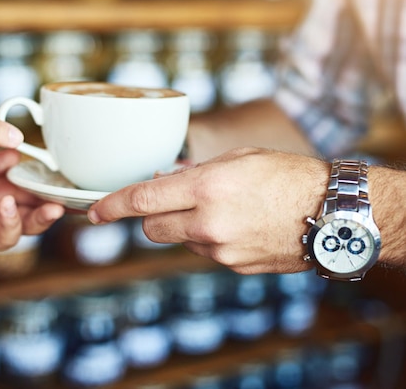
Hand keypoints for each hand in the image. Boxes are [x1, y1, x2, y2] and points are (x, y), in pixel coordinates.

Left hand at [0, 150, 64, 263]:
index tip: (66, 189)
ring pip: (10, 237)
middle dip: (45, 216)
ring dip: (13, 222)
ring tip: (6, 203)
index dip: (54, 195)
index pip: (37, 197)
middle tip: (54, 207)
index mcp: (8, 193)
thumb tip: (15, 153)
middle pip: (32, 221)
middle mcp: (1, 216)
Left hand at [88, 147, 329, 274]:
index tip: (94, 213)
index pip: (142, 200)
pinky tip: (238, 227)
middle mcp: (208, 222)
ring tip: (223, 211)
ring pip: (180, 241)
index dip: (112, 207)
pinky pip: (206, 253)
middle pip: (152, 229)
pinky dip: (210, 240)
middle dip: (152, 217)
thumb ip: (194, 171)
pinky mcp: (233, 266)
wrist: (331, 213)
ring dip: (186, 227)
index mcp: (206, 187)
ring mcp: (220, 250)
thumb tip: (164, 179)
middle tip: (170, 203)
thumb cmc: (287, 175)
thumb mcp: (237, 159)